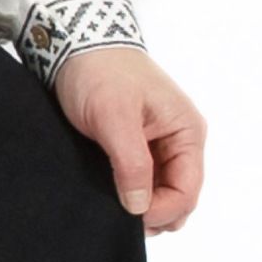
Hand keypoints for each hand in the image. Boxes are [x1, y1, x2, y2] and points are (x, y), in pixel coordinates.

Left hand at [53, 47, 206, 233]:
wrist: (75, 44)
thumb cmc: (99, 71)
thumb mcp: (115, 117)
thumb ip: (131, 164)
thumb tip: (140, 208)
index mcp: (187, 132)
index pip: (187, 192)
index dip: (160, 212)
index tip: (127, 217)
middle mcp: (179, 141)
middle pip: (177, 198)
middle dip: (153, 213)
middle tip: (117, 213)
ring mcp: (159, 145)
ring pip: (159, 193)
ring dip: (139, 204)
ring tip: (108, 200)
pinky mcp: (137, 146)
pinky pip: (141, 181)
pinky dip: (127, 191)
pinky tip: (106, 189)